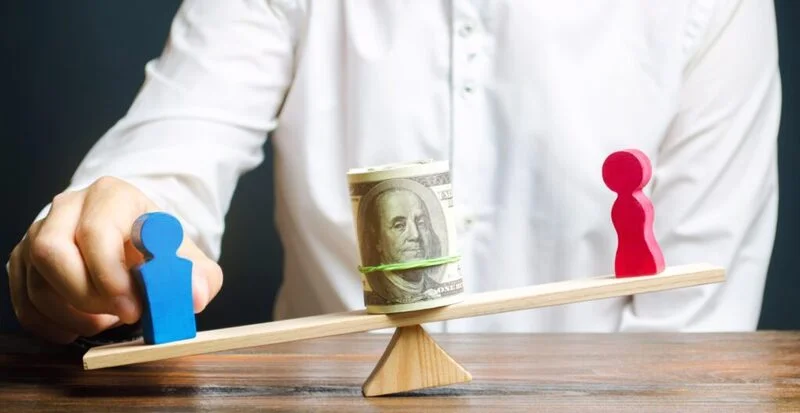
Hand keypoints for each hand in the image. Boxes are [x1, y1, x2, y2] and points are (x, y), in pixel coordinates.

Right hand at [7, 176, 222, 343]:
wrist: (134, 242)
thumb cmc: (158, 248)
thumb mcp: (188, 258)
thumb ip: (199, 276)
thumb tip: (195, 297)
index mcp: (111, 196)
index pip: (96, 231)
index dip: (110, 275)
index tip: (134, 307)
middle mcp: (67, 208)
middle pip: (52, 253)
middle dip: (87, 296)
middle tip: (121, 316)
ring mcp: (39, 233)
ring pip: (36, 282)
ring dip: (73, 315)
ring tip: (108, 319)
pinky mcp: (25, 261)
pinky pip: (24, 302)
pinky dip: (53, 325)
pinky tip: (83, 325)